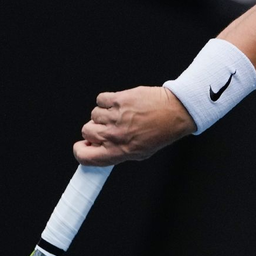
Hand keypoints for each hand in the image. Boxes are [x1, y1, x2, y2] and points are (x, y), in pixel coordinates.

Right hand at [73, 86, 195, 165]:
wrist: (174, 112)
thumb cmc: (159, 133)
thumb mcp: (139, 152)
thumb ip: (116, 152)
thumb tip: (96, 148)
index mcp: (117, 152)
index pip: (85, 156)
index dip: (80, 150)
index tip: (83, 145)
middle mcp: (114, 136)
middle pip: (86, 131)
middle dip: (95, 129)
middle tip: (110, 127)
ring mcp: (115, 117)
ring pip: (94, 114)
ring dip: (104, 113)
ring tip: (122, 114)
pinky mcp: (118, 99)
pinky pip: (101, 99)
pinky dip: (108, 100)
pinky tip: (121, 104)